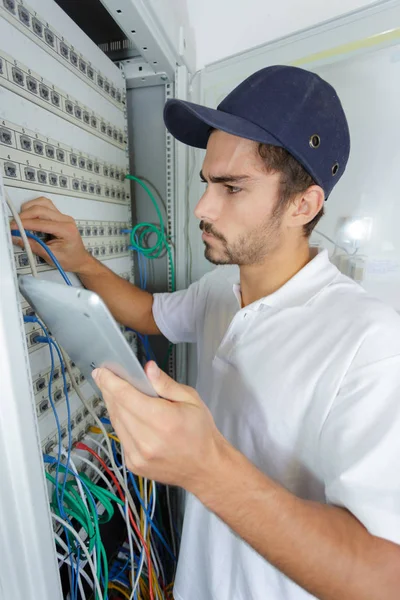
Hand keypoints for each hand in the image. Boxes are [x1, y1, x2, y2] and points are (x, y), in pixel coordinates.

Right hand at [10, 196, 91, 272]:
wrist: (80, 259)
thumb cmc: (69, 259)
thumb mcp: (50, 256)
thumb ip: (33, 245)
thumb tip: (16, 237)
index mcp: (66, 230)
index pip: (41, 223)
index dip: (25, 224)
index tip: (13, 227)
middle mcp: (65, 219)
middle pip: (41, 209)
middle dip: (24, 215)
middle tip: (14, 225)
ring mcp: (63, 216)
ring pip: (43, 203)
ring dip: (29, 208)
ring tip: (21, 220)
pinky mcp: (59, 215)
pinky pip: (45, 205)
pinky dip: (34, 208)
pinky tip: (29, 217)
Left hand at [92, 361, 226, 491]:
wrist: (206, 468)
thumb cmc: (201, 433)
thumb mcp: (191, 400)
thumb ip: (166, 384)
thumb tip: (147, 369)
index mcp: (163, 420)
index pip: (126, 396)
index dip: (110, 382)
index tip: (101, 371)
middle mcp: (147, 440)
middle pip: (118, 408)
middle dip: (109, 390)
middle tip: (105, 377)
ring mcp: (137, 455)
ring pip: (116, 422)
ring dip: (113, 406)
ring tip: (115, 393)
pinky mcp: (133, 464)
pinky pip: (121, 437)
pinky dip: (121, 423)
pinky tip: (127, 415)